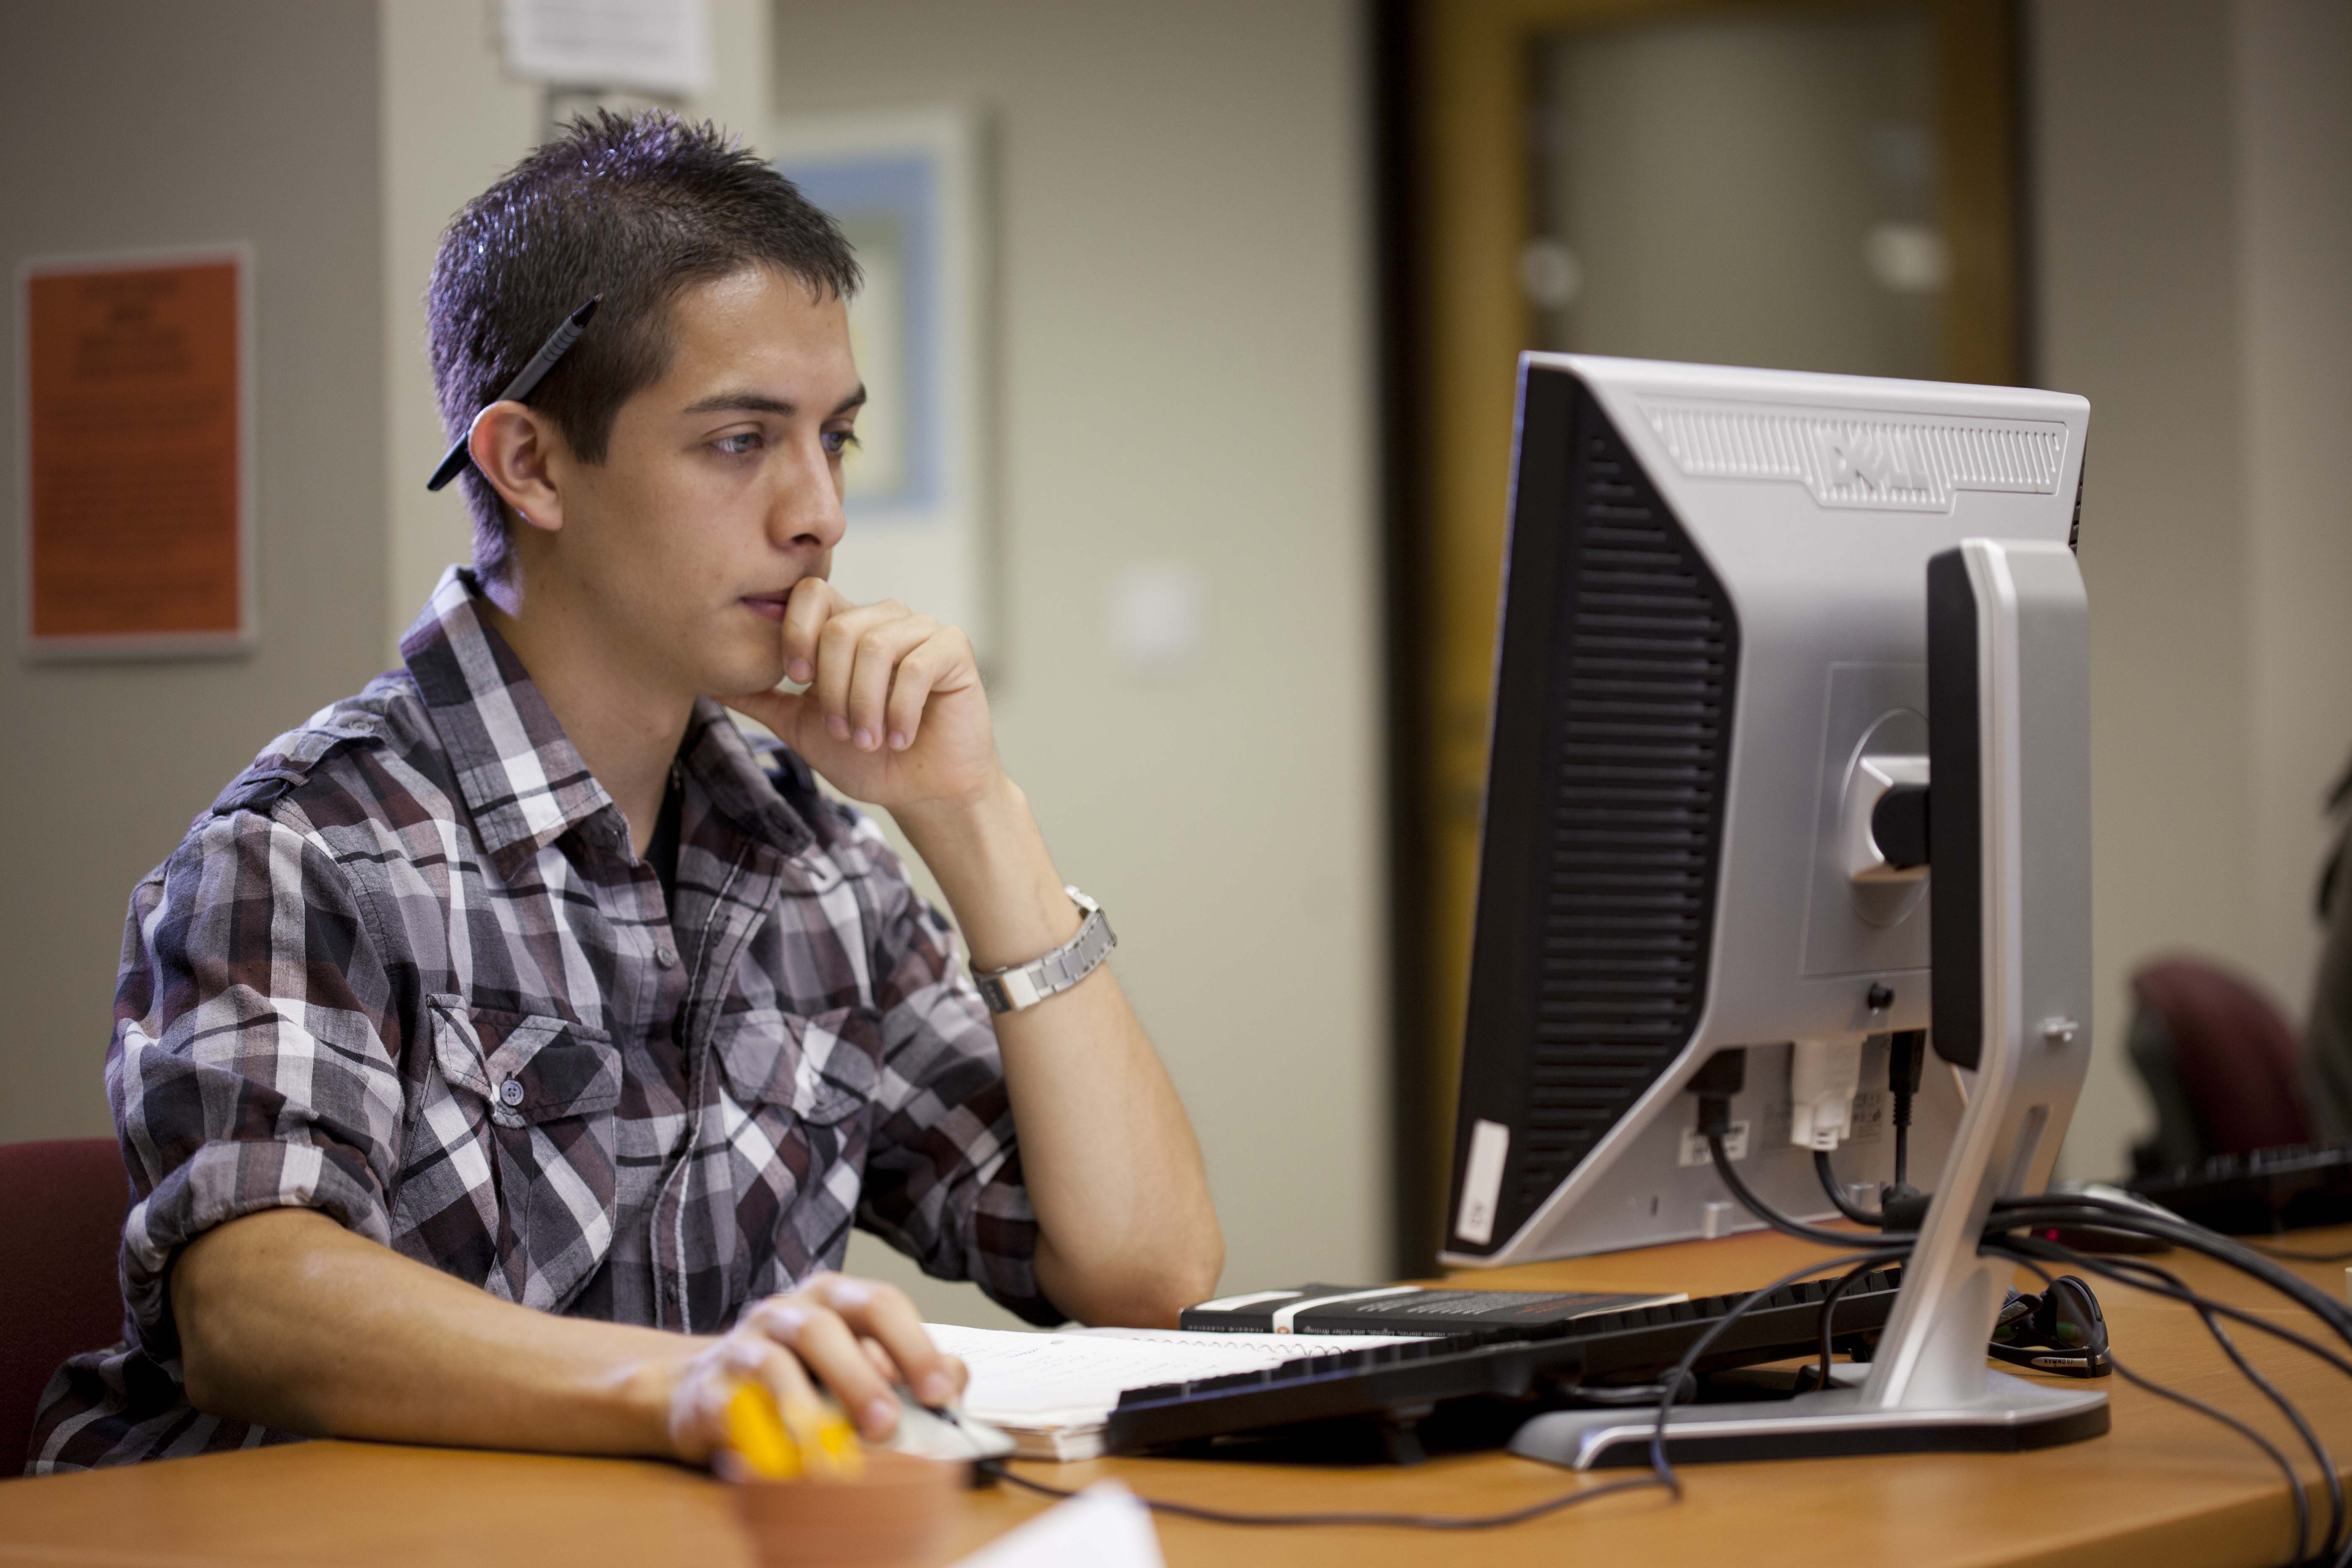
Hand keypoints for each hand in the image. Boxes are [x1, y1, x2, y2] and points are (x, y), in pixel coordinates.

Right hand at [664, 1272, 967, 1464]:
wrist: (708, 1389)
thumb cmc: (801, 1377)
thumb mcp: (860, 1365)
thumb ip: (908, 1370)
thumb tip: (957, 1378)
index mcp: (835, 1299)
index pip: (881, 1303)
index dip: (914, 1345)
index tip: (940, 1392)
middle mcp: (790, 1310)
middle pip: (828, 1326)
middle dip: (863, 1377)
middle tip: (888, 1424)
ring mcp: (745, 1343)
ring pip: (776, 1360)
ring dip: (808, 1406)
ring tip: (831, 1446)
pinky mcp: (711, 1384)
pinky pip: (733, 1403)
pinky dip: (760, 1430)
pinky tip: (784, 1453)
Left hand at [722, 579, 999, 812]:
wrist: (923, 791)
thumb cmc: (867, 759)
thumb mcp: (800, 727)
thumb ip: (761, 698)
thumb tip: (708, 679)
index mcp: (845, 627)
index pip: (811, 594)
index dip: (796, 632)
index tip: (796, 679)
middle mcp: (883, 618)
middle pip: (840, 626)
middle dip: (833, 690)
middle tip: (843, 731)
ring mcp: (921, 630)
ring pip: (875, 646)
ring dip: (866, 706)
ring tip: (871, 740)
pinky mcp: (954, 648)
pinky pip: (916, 667)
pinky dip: (901, 711)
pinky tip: (901, 737)